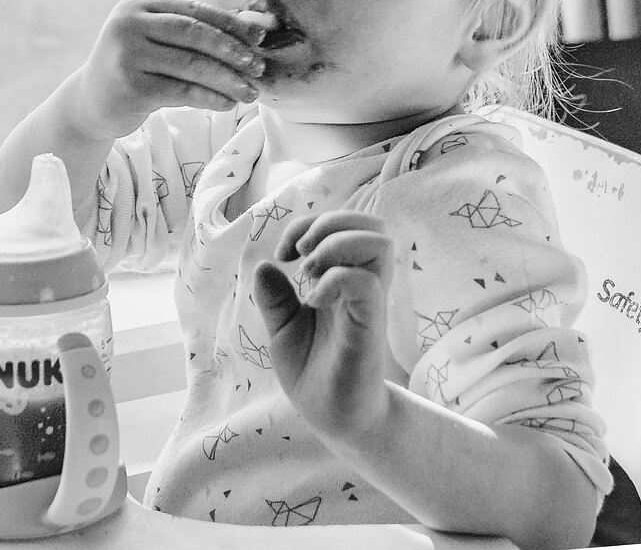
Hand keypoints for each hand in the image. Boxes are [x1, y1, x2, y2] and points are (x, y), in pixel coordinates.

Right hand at [68, 0, 266, 138]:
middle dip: (232, 50)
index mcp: (137, 6)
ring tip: (250, 92)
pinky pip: (182, 91)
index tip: (260, 37)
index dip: (229, 22)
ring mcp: (127, 56)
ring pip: (191, 65)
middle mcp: (128, 25)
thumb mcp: (153, 41)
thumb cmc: (134, 69)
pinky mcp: (131, 88)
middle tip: (258, 67)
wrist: (89, 103)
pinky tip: (227, 103)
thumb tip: (251, 28)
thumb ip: (189, 32)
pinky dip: (210, 98)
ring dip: (227, 79)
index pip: (192, 9)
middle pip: (193, 33)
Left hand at [252, 210, 394, 442]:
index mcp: (342, 278)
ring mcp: (370, 302)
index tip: (284, 255)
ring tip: (308, 274)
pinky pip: (365, 283)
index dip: (309, 224)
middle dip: (327, 223)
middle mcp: (361, 283)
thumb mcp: (283, 329)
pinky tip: (314, 300)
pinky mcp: (371, 325)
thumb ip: (275, 298)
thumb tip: (263, 265)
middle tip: (300, 254)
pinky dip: (334, 280)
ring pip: (377, 242)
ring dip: (334, 245)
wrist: (333, 417)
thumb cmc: (313, 372)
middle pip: (369, 223)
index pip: (344, 223)